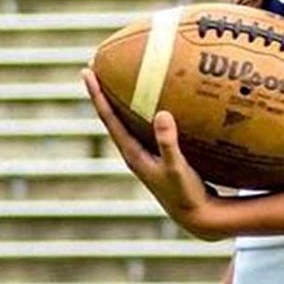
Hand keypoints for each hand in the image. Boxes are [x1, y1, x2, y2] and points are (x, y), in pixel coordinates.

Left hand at [81, 69, 225, 239]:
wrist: (195, 217)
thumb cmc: (185, 194)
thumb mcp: (177, 168)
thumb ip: (168, 142)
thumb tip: (162, 113)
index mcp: (132, 154)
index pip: (109, 119)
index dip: (97, 95)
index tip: (87, 73)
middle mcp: (134, 152)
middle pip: (112, 116)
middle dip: (102, 92)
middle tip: (94, 67)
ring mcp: (145, 155)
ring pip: (126, 121)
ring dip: (120, 100)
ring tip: (118, 78)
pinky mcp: (159, 155)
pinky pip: (144, 126)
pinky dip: (142, 110)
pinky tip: (155, 101)